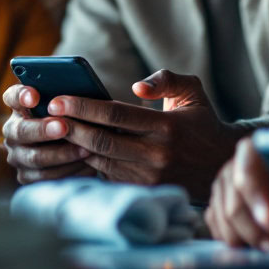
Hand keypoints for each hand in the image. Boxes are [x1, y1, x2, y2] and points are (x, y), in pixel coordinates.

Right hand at [1, 84, 96, 183]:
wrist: (55, 151)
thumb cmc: (67, 121)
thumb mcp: (64, 108)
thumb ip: (66, 100)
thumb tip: (84, 89)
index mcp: (20, 108)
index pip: (13, 96)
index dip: (22, 95)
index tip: (35, 95)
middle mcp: (13, 131)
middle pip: (22, 131)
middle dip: (44, 129)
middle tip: (64, 126)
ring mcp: (18, 155)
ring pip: (35, 157)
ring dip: (62, 154)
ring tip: (85, 149)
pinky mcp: (26, 176)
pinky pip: (45, 177)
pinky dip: (67, 171)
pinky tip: (86, 165)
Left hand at [48, 70, 241, 200]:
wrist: (221, 165)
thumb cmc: (203, 123)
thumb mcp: (193, 92)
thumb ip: (166, 79)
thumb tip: (138, 86)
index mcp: (167, 127)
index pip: (116, 114)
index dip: (84, 107)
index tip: (59, 99)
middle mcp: (156, 154)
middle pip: (102, 141)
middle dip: (70, 127)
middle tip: (47, 115)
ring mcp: (149, 176)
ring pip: (101, 160)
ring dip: (74, 147)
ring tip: (54, 131)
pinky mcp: (145, 189)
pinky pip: (109, 175)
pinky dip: (89, 163)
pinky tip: (73, 150)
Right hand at [205, 137, 268, 248]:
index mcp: (250, 151)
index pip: (247, 176)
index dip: (258, 202)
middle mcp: (230, 168)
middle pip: (234, 207)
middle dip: (256, 232)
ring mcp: (219, 188)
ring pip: (225, 223)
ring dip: (247, 241)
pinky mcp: (215, 205)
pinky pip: (218, 229)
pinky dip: (236, 240)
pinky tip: (254, 244)